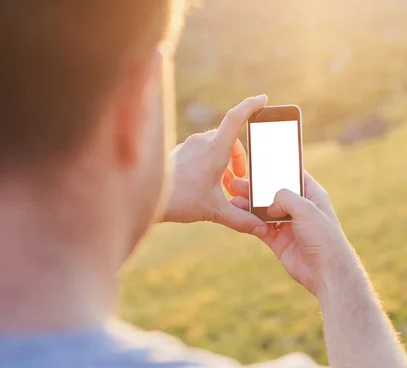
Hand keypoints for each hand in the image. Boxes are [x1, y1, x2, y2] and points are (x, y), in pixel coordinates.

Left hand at [161, 96, 267, 236]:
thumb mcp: (215, 212)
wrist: (144, 196)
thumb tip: (261, 229)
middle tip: (240, 179)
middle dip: (239, 159)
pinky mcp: (180, 153)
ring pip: (215, 146)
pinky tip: (205, 186)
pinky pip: (202, 152)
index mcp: (215, 149)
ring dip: (224, 164)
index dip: (251, 106)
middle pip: (229, 140)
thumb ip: (241, 220)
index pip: (236, 118)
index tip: (263, 99)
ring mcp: (189, 146)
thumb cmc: (179, 200)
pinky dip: (210, 164)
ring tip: (223, 188)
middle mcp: (202, 142)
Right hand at [229, 172, 358, 296]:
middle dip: (255, 189)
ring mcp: (288, 225)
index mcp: (312, 195)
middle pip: (273, 194)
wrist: (326, 272)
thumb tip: (267, 204)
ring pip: (264, 211)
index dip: (276, 170)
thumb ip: (285, 197)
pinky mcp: (279, 242)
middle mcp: (300, 209)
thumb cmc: (324, 237)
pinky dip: (250, 223)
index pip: (292, 176)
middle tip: (236, 184)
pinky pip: (261, 228)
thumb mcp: (306, 208)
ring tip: (233, 200)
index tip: (257, 165)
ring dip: (248, 206)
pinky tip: (239, 217)